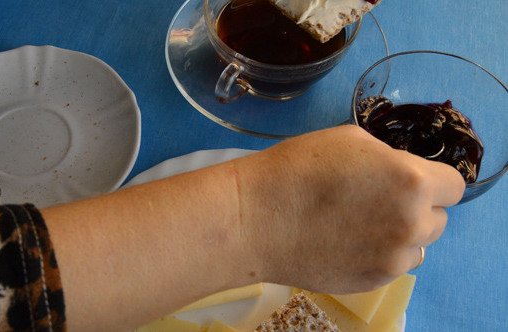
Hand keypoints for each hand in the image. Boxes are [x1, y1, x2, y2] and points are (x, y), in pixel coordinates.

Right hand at [233, 125, 464, 293]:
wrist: (255, 218)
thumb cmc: (296, 168)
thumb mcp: (350, 139)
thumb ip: (389, 158)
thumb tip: (400, 176)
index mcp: (411, 182)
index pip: (454, 185)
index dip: (432, 179)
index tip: (410, 180)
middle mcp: (411, 225)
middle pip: (438, 219)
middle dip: (416, 207)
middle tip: (376, 199)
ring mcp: (391, 260)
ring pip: (416, 246)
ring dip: (399, 234)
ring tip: (358, 223)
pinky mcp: (371, 282)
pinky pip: (390, 266)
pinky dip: (376, 253)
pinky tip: (343, 241)